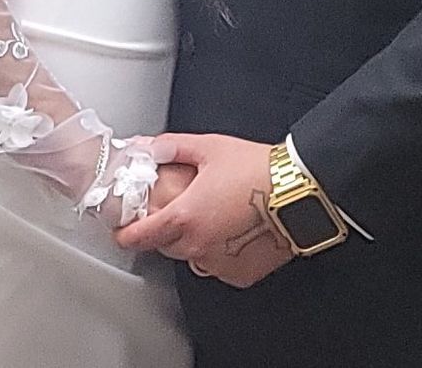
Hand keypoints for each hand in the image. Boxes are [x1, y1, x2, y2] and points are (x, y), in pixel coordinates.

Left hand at [115, 132, 296, 287]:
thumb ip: (172, 147)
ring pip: (193, 256)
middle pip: (166, 245)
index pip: (140, 237)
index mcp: (184, 217)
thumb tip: (148, 147)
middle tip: (181, 208)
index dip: (126, 234)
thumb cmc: (257, 169)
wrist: (299, 192)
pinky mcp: (242, 274)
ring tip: (214, 215)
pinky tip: (232, 230)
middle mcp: (199, 246)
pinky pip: (219, 266)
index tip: (122, 231)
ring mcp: (221, 263)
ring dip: (195, 241)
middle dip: (166, 230)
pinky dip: (220, 253)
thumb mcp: (208, 148)